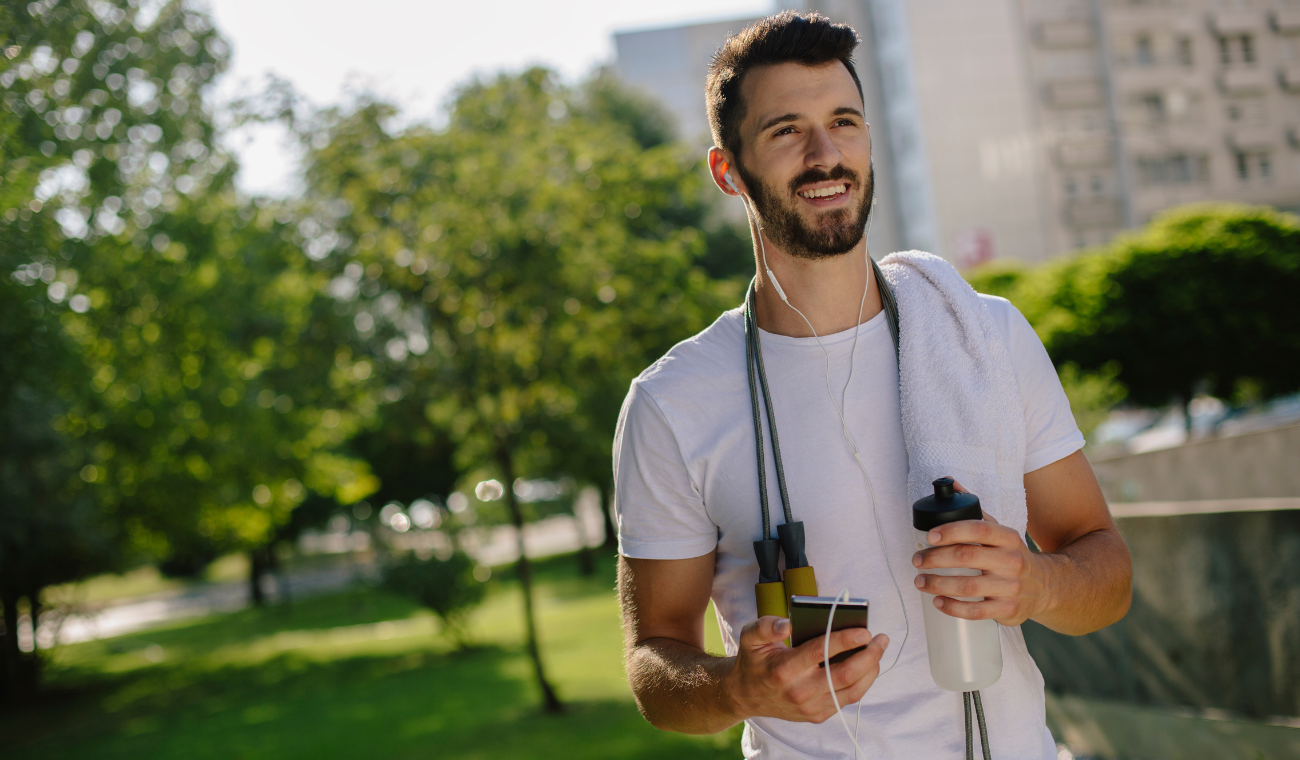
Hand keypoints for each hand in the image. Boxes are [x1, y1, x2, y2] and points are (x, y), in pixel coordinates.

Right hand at [724, 615, 888, 723]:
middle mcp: (799, 691)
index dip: (844, 640)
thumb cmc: (754, 661)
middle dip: (868, 655)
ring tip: (878, 650)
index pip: (820, 653)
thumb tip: (789, 623)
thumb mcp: (750, 637)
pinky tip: (867, 666)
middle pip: (843, 674)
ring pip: (851, 690)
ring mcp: (810, 707)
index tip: (864, 631)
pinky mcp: (818, 715)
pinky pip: (847, 699)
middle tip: (880, 639)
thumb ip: (767, 626)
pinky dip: (863, 682)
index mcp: (783, 669)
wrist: (747, 696)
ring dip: (871, 669)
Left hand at [912, 479, 1053, 626]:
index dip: (951, 530)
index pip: (978, 529)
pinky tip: (938, 601)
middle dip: (935, 558)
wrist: (1046, 587)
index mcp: (1008, 538)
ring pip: (967, 586)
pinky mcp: (1007, 610)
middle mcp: (1012, 561)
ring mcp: (1011, 588)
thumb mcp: (1001, 531)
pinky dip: (952, 607)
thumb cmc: (1012, 556)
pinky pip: (975, 612)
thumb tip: (951, 484)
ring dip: (937, 584)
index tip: (929, 535)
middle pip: (967, 557)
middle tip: (917, 560)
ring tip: (920, 581)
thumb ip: (975, 510)